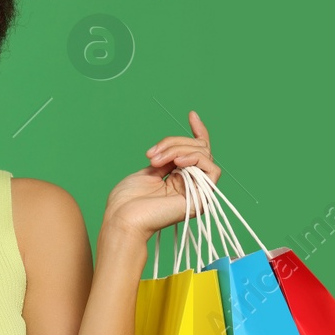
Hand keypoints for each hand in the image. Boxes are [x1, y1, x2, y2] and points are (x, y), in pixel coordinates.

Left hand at [103, 110, 220, 238]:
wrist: (123, 219)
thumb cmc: (127, 201)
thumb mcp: (148, 172)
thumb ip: (166, 160)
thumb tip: (178, 150)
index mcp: (178, 180)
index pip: (196, 153)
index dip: (197, 132)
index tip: (191, 115)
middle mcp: (191, 185)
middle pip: (198, 148)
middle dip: (174, 143)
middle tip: (151, 154)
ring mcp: (197, 192)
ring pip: (203, 154)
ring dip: (178, 150)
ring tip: (157, 160)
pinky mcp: (201, 198)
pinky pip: (211, 168)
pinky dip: (195, 158)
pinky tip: (178, 162)